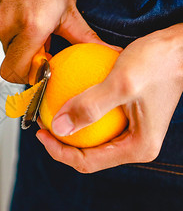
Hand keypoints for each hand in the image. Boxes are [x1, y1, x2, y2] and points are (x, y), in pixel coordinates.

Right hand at [0, 0, 113, 83]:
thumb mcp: (70, 10)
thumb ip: (84, 39)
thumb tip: (110, 52)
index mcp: (31, 27)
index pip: (18, 72)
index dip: (30, 76)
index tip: (44, 68)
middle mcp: (8, 26)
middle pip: (11, 65)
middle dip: (27, 62)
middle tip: (42, 48)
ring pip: (6, 51)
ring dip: (19, 47)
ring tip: (33, 28)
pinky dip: (11, 35)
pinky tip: (22, 19)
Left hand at [36, 24, 182, 172]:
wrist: (181, 48)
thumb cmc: (159, 62)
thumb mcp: (121, 83)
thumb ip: (89, 107)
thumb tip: (59, 129)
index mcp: (137, 148)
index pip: (87, 163)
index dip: (58, 152)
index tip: (41, 133)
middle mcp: (135, 147)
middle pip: (87, 156)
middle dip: (60, 144)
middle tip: (43, 123)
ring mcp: (132, 134)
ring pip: (91, 142)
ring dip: (69, 130)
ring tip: (50, 114)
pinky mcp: (127, 120)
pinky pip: (97, 125)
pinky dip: (80, 116)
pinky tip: (65, 101)